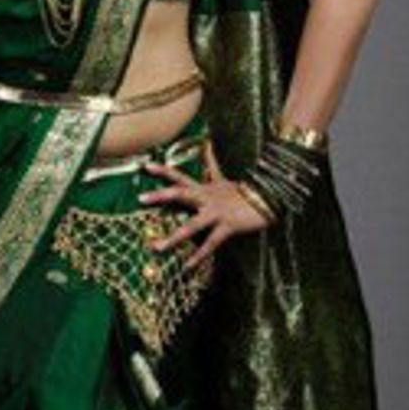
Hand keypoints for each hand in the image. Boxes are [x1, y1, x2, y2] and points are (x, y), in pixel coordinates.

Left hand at [137, 138, 271, 266]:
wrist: (268, 199)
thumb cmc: (243, 192)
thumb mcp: (224, 178)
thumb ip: (212, 163)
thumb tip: (206, 143)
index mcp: (204, 188)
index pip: (180, 176)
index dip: (163, 171)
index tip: (146, 166)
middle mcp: (206, 198)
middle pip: (180, 194)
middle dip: (160, 196)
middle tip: (140, 198)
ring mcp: (216, 212)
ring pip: (191, 226)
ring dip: (173, 238)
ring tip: (157, 248)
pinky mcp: (227, 226)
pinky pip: (210, 243)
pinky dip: (199, 256)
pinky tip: (188, 265)